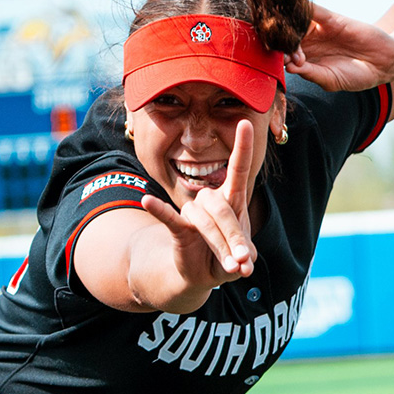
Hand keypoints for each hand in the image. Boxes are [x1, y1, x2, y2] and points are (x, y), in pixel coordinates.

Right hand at [140, 118, 258, 290]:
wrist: (202, 271)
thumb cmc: (226, 254)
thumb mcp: (241, 256)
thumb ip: (245, 257)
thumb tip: (245, 265)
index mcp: (233, 199)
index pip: (238, 169)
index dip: (242, 147)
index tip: (245, 122)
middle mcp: (212, 200)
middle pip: (223, 209)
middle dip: (235, 236)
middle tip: (245, 260)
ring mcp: (193, 212)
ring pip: (204, 221)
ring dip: (219, 246)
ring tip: (232, 268)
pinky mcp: (178, 228)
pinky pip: (169, 216)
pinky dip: (159, 209)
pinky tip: (147, 201)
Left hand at [284, 4, 393, 91]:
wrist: (383, 61)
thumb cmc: (357, 75)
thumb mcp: (330, 79)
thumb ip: (310, 73)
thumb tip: (288, 68)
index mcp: (306, 61)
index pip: (284, 56)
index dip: (277, 57)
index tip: (276, 61)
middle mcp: (309, 44)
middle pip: (286, 38)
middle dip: (280, 42)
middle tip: (282, 51)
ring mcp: (318, 30)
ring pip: (295, 23)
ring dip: (287, 26)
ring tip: (281, 31)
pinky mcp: (330, 18)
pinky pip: (312, 10)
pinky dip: (300, 7)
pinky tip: (292, 9)